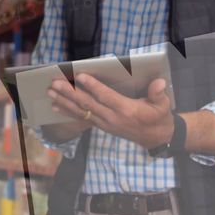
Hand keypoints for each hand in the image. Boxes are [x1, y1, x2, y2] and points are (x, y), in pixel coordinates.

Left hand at [48, 74, 174, 149]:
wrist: (157, 138)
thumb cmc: (159, 117)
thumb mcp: (163, 105)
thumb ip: (159, 94)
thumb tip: (159, 83)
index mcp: (126, 109)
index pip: (105, 96)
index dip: (92, 86)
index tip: (79, 76)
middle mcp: (112, 117)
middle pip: (87, 104)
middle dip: (70, 93)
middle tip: (55, 83)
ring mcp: (105, 123)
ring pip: (82, 111)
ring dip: (64, 102)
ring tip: (51, 93)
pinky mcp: (102, 126)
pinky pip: (82, 119)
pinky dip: (68, 112)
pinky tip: (56, 106)